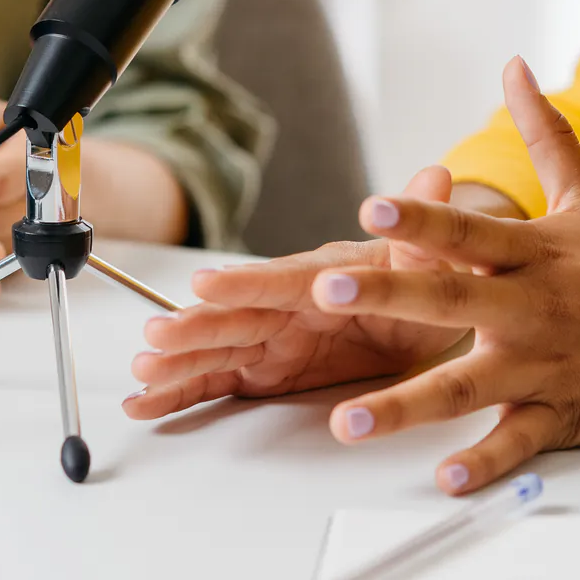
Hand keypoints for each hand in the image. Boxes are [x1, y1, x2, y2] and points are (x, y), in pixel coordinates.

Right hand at [121, 168, 469, 419]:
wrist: (421, 307)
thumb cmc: (416, 276)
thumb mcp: (428, 255)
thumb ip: (422, 225)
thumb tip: (436, 176)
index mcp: (315, 278)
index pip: (277, 281)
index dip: (243, 284)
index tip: (207, 284)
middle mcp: (282, 308)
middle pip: (232, 317)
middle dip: (193, 326)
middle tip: (157, 335)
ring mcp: (268, 340)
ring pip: (214, 350)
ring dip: (178, 360)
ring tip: (143, 371)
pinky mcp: (263, 372)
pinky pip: (217, 383)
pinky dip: (181, 394)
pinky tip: (145, 403)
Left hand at [308, 57, 579, 494]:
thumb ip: (545, 131)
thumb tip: (514, 64)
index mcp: (533, 254)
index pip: (467, 230)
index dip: (420, 214)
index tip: (371, 204)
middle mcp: (531, 309)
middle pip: (449, 299)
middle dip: (386, 294)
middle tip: (327, 289)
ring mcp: (545, 367)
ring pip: (465, 387)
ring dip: (405, 405)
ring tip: (348, 422)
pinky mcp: (564, 417)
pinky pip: (516, 444)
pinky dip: (483, 463)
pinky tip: (443, 479)